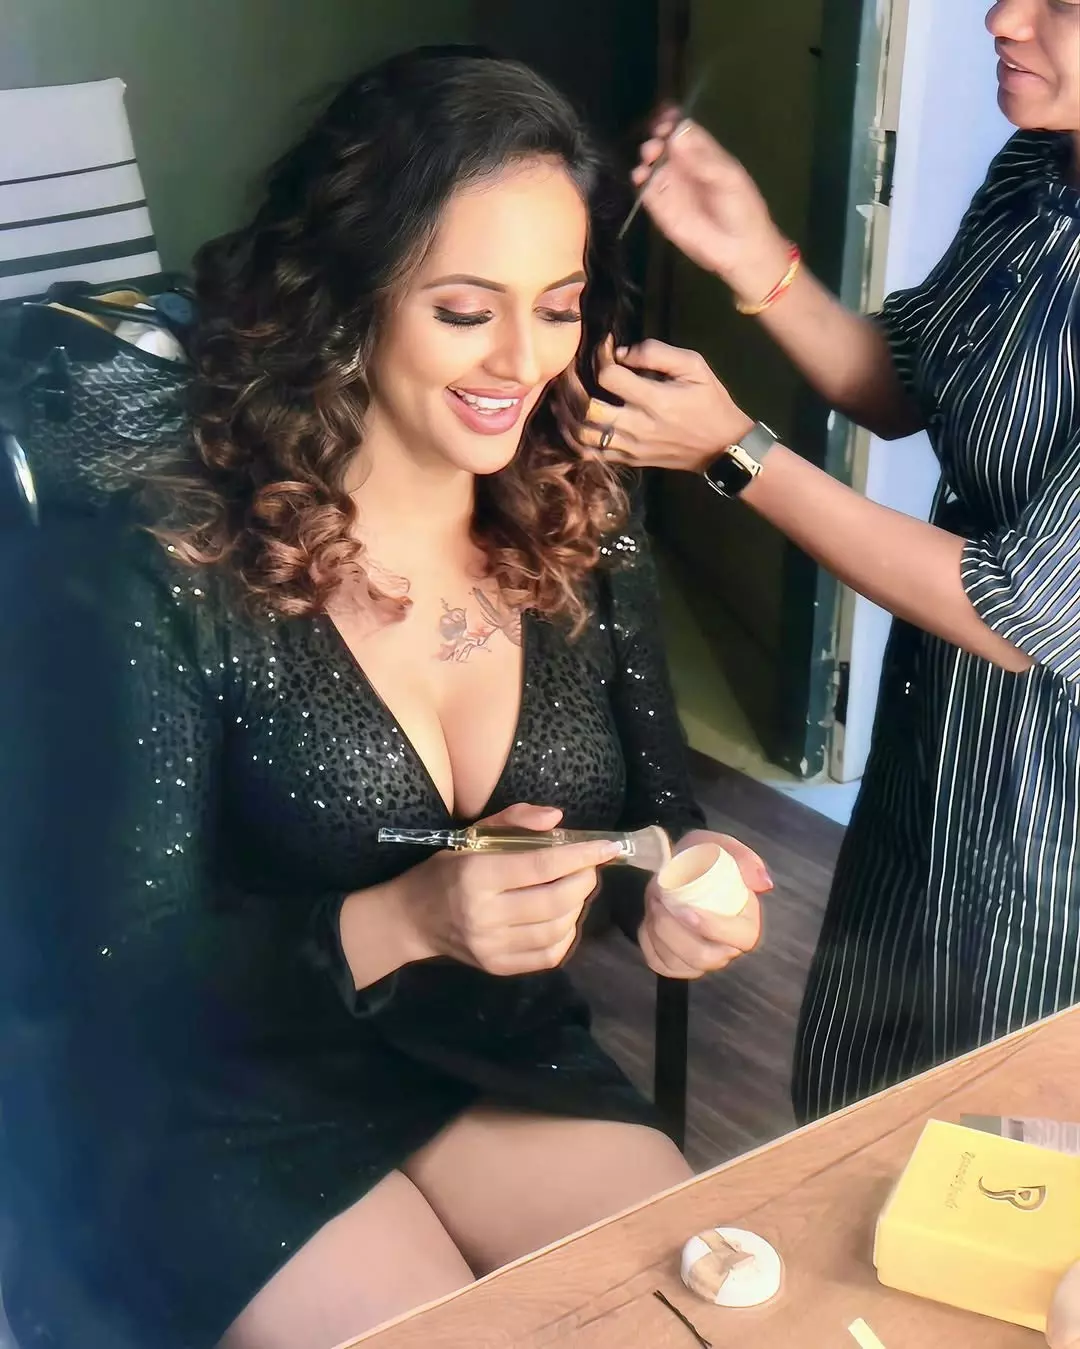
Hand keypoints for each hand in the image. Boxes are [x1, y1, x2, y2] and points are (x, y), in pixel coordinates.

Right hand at [398, 803, 619, 976]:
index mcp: (477, 875)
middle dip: (584, 880)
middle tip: (590, 867)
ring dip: (578, 907)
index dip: (580, 855)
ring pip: (556, 929)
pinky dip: (566, 934)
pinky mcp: (497, 967)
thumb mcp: (472, 834)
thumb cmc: (446, 869)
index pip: (541, 865)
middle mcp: (484, 914)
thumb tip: (558, 818)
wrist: (413, 918)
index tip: (608, 846)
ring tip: (576, 889)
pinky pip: (548, 955)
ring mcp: (491, 946)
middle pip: (555, 900)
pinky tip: (564, 917)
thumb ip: (515, 820)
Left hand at [579, 338, 753, 474]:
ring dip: (566, 414)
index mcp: (655, 401)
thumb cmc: (709, 402)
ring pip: (582, 435)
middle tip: (567, 369)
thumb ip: (657, 353)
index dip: (600, 356)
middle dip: (571, 386)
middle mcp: (638, 427)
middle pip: (587, 408)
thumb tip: (621, 352)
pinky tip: (568, 421)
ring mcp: (630, 448)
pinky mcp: (628, 460)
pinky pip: (590, 454)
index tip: (603, 346)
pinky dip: (572, 438)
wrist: (721, 448)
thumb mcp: (694, 366)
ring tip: (559, 394)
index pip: (609, 376)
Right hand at [634, 111, 790, 302]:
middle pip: (664, 143)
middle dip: (657, 136)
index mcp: (705, 154)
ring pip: (652, 164)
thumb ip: (703, 158)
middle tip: (657, 139)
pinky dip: (639, 182)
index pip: (684, 130)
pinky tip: (640, 177)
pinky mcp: (661, 209)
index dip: (673, 121)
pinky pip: (646, 191)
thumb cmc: (742, 210)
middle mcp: (685, 167)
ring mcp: (671, 187)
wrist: (739, 249)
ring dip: (647, 156)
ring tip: (650, 156)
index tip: (665, 117)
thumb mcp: (728, 178)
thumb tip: (677, 134)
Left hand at [638, 830, 769, 979]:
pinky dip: (647, 939)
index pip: (742, 938)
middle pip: (704, 957)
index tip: (687, 910)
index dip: (714, 928)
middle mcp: (725, 949)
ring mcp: (698, 961)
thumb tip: (764, 884)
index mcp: (745, 924)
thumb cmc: (699, 859)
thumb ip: (743, 858)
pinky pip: (657, 962)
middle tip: (659, 899)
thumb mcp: (718, 846)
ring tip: (653, 901)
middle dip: (675, 930)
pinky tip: (649, 917)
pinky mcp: (674, 965)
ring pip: (678, 962)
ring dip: (658, 930)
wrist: (669, 866)